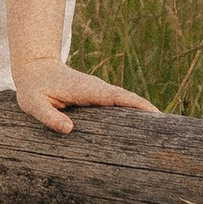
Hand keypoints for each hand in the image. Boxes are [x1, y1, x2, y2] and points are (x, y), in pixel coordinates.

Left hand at [8, 61, 155, 138]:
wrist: (34, 68)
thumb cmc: (33, 88)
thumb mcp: (34, 104)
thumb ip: (49, 117)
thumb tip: (69, 130)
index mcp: (88, 90)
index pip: (118, 97)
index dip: (137, 105)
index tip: (156, 115)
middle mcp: (98, 89)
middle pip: (130, 101)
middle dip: (148, 113)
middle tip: (169, 132)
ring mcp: (100, 92)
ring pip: (127, 103)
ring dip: (144, 115)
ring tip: (162, 135)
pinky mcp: (98, 97)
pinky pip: (120, 105)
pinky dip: (133, 114)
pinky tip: (142, 130)